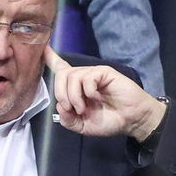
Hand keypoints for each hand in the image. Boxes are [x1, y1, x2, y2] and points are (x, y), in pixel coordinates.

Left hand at [45, 47, 164, 140]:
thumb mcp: (83, 126)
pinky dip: (87, 91)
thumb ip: (68, 120)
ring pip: (72, 76)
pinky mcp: (105, 73)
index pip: (61, 69)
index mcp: (77, 88)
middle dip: (60, 93)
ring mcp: (94, 74)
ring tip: (83, 109)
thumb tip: (59, 107)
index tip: (43, 48)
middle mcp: (83, 77)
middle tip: (70, 108)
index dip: (51, 58)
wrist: (131, 121)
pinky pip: (88, 77)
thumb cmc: (109, 121)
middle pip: (61, 74)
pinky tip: (95, 98)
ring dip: (74, 96)